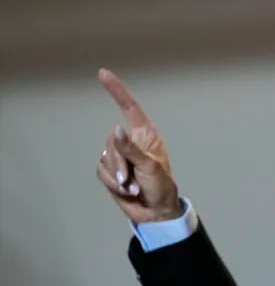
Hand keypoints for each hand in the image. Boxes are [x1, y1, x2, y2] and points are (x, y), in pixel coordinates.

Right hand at [96, 68, 182, 222]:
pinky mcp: (111, 171)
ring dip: (117, 177)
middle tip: (132, 180)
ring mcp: (120, 156)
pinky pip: (101, 171)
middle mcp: (132, 142)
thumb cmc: (161, 186)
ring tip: (133, 187)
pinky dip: (112, 183)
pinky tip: (127, 191)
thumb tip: (116, 130)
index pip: (129, 108)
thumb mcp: (150, 167)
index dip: (117, 90)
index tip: (102, 73)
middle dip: (119, 163)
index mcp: (146, 135)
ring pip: (105, 157)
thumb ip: (131, 149)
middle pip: (112, 140)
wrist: (156, 211)